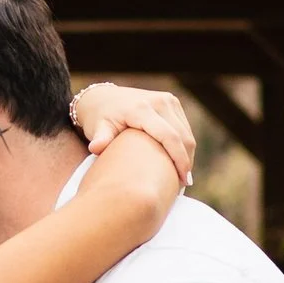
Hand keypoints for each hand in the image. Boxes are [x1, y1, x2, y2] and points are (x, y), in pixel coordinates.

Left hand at [72, 81, 194, 186]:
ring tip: (182, 177)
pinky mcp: (172, 102)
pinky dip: (184, 146)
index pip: (169, 137)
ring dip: (188, 155)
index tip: (182, 181)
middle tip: (183, 185)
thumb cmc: (99, 118)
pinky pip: (184, 127)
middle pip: (183, 136)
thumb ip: (100, 138)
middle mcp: (158, 101)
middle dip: (186, 161)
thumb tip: (95, 148)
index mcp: (141, 108)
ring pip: (187, 133)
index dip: (179, 160)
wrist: (103, 97)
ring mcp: (168, 100)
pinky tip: (179, 163)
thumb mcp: (97, 127)